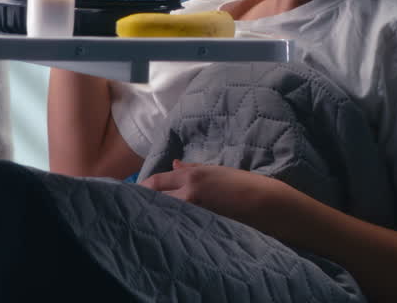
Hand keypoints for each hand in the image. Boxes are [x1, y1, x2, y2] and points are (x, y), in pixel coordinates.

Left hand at [140, 160, 288, 231]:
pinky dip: (170, 227)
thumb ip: (191, 169)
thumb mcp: (216, 171)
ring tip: (145, 220)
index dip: (141, 188)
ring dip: (154, 216)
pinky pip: (178, 227)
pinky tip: (166, 231)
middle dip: (142, 203)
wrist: (264, 204)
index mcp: (191, 177)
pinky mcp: (200, 229)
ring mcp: (194, 213)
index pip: (155, 181)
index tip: (133, 193)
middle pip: (154, 199)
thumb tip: (173, 165)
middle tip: (132, 209)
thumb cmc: (242, 184)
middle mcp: (189, 194)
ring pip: (163, 215)